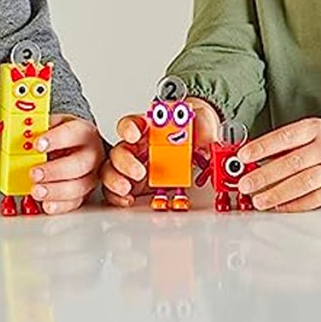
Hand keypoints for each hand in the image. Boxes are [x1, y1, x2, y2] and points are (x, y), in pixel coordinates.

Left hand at [28, 115, 104, 213]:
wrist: (76, 147)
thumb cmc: (64, 136)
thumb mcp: (53, 124)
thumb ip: (39, 129)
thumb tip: (20, 135)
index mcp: (84, 132)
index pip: (72, 133)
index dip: (55, 139)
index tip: (37, 145)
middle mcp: (92, 154)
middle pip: (79, 164)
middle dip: (54, 170)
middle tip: (34, 173)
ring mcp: (91, 175)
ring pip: (79, 186)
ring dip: (55, 190)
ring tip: (36, 190)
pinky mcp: (85, 193)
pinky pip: (75, 203)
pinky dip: (60, 205)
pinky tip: (47, 204)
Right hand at [101, 96, 218, 206]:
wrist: (200, 144)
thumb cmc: (195, 128)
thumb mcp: (203, 122)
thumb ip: (204, 130)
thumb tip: (208, 141)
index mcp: (150, 127)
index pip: (132, 124)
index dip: (129, 128)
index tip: (133, 134)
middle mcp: (137, 146)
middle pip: (119, 150)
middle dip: (125, 161)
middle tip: (139, 172)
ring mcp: (134, 166)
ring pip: (111, 170)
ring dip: (115, 179)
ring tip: (126, 188)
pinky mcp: (136, 184)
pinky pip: (118, 190)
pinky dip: (117, 196)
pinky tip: (127, 199)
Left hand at [236, 118, 320, 212]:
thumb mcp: (313, 132)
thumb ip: (287, 144)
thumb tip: (254, 158)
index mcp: (316, 129)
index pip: (284, 137)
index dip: (261, 147)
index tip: (243, 157)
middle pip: (291, 163)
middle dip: (264, 175)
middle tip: (245, 184)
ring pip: (302, 183)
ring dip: (276, 193)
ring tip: (258, 200)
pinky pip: (315, 199)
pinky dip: (295, 204)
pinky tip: (280, 206)